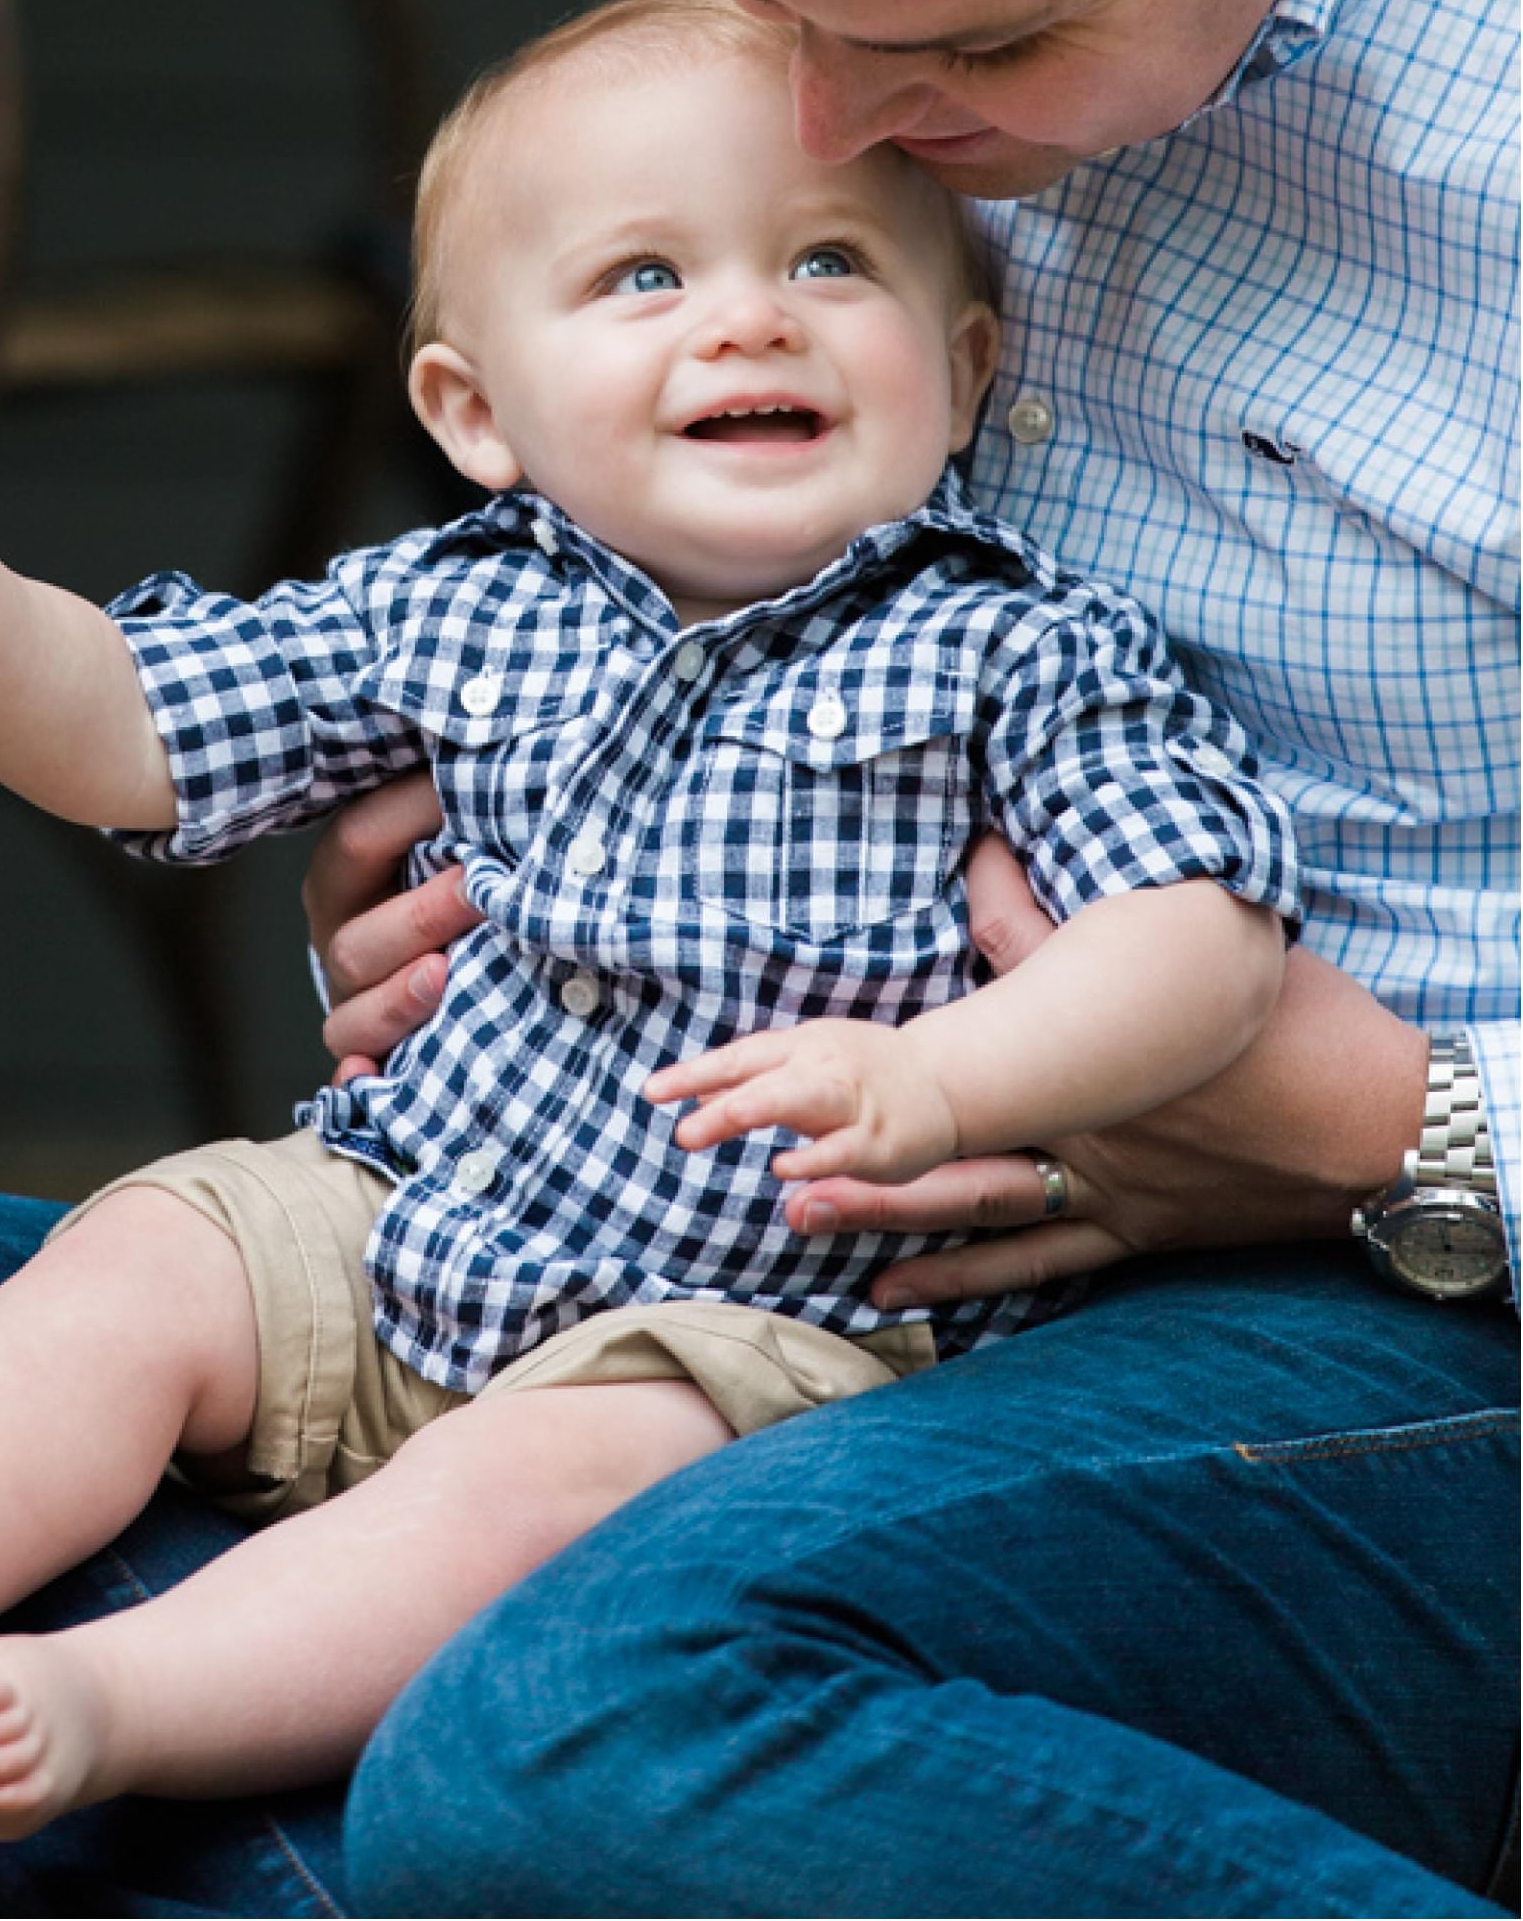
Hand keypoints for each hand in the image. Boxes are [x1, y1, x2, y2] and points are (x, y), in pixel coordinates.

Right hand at [301, 775, 479, 1078]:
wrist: (441, 941)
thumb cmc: (452, 870)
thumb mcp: (443, 829)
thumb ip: (458, 800)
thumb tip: (502, 756)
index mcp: (345, 875)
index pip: (358, 839)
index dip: (409, 818)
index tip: (474, 798)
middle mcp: (340, 939)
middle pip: (358, 936)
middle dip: (422, 914)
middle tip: (480, 890)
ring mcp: (353, 1001)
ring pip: (351, 1013)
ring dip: (398, 997)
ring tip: (444, 975)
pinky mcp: (374, 1052)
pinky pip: (354, 1077)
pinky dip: (360, 1080)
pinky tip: (373, 1076)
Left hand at [646, 1017, 961, 1184]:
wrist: (940, 1079)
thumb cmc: (860, 1071)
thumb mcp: (802, 1063)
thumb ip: (750, 1080)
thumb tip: (692, 1093)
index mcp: (801, 1047)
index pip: (741, 1058)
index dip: (696, 1073)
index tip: (652, 1091)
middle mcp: (823, 1067)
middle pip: (764, 1077)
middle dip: (722, 1103)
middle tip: (680, 1133)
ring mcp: (853, 1101)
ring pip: (800, 1099)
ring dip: (752, 1111)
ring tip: (707, 1131)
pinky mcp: (880, 1140)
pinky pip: (844, 1148)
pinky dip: (814, 1157)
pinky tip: (783, 1169)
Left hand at [770, 838, 1428, 1307]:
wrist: (1373, 1125)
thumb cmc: (1283, 1027)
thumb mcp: (1171, 952)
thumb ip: (1055, 915)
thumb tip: (974, 847)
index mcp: (1081, 1060)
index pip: (952, 1050)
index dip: (865, 1066)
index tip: (783, 1066)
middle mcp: (1079, 1132)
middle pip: (945, 1148)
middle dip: (854, 1157)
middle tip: (763, 1162)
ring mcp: (1106, 1192)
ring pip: (976, 1211)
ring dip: (889, 1217)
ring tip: (799, 1219)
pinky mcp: (1136, 1231)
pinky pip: (1037, 1261)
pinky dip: (967, 1276)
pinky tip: (903, 1290)